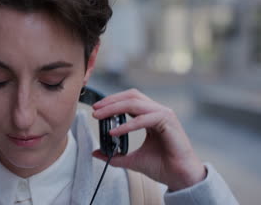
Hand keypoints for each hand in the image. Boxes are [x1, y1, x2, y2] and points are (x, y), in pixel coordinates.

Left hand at [91, 89, 205, 190]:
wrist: (181, 178)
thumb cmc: (162, 166)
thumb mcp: (132, 159)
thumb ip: (115, 155)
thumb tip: (96, 152)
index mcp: (150, 116)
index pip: (129, 99)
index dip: (112, 101)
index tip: (96, 108)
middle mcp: (157, 112)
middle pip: (131, 96)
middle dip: (110, 101)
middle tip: (95, 109)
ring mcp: (164, 115)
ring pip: (135, 103)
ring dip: (114, 108)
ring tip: (100, 116)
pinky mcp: (168, 122)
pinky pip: (143, 119)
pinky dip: (127, 125)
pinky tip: (114, 132)